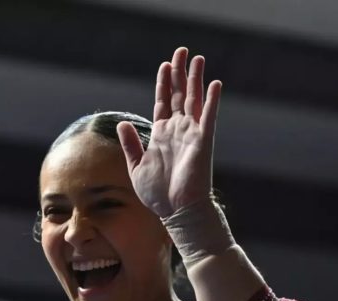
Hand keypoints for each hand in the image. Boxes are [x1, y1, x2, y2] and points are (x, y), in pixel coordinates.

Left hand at [117, 47, 221, 217]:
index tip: (165, 65)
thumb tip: (121, 123)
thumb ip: (130, 144)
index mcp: (161, 135)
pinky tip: (215, 84)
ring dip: (196, 79)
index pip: (162, 102)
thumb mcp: (136, 166)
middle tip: (182, 51)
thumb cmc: (157, 194)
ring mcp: (191, 135)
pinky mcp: (203, 142)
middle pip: (179, 95)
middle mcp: (177, 131)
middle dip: (179, 73)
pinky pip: (208, 118)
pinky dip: (212, 101)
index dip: (164, 83)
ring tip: (197, 58)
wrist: (175, 211)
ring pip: (194, 100)